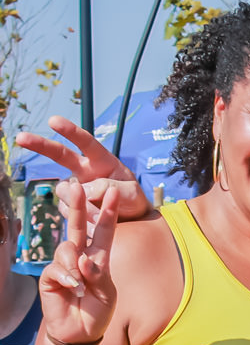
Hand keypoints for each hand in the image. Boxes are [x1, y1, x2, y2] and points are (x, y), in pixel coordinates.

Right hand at [16, 115, 149, 214]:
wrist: (132, 220)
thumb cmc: (133, 201)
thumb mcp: (132, 194)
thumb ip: (112, 189)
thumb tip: (85, 189)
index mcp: (102, 161)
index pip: (86, 143)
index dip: (70, 131)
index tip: (54, 121)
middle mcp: (84, 170)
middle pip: (60, 154)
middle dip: (40, 145)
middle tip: (20, 137)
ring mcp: (75, 187)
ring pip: (64, 190)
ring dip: (80, 204)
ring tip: (102, 216)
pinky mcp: (69, 203)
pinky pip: (66, 209)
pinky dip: (81, 217)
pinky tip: (95, 223)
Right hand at [38, 180, 121, 344]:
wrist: (82, 332)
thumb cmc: (98, 311)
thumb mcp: (108, 292)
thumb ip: (99, 274)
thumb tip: (83, 257)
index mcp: (99, 257)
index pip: (104, 230)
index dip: (109, 212)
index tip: (115, 192)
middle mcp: (80, 256)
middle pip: (78, 226)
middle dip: (78, 206)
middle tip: (77, 185)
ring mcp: (63, 265)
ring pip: (67, 249)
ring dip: (76, 266)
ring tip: (82, 286)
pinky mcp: (49, 276)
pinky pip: (57, 268)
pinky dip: (67, 278)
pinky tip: (72, 289)